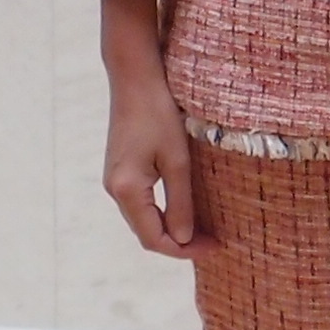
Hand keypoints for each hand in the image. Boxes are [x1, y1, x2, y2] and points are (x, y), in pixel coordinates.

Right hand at [100, 0, 201, 258]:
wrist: (135, 79)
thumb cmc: (159, 114)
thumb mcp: (177, 160)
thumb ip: (180, 202)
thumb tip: (184, 239)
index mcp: (126, 190)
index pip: (153, 238)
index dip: (184, 250)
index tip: (214, 247)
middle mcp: (114, 190)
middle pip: (146, 233)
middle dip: (179, 243)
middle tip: (213, 241)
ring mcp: (114, 180)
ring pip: (143, 219)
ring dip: (170, 229)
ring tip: (203, 230)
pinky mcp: (120, 170)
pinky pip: (141, 204)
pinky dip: (161, 213)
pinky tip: (183, 210)